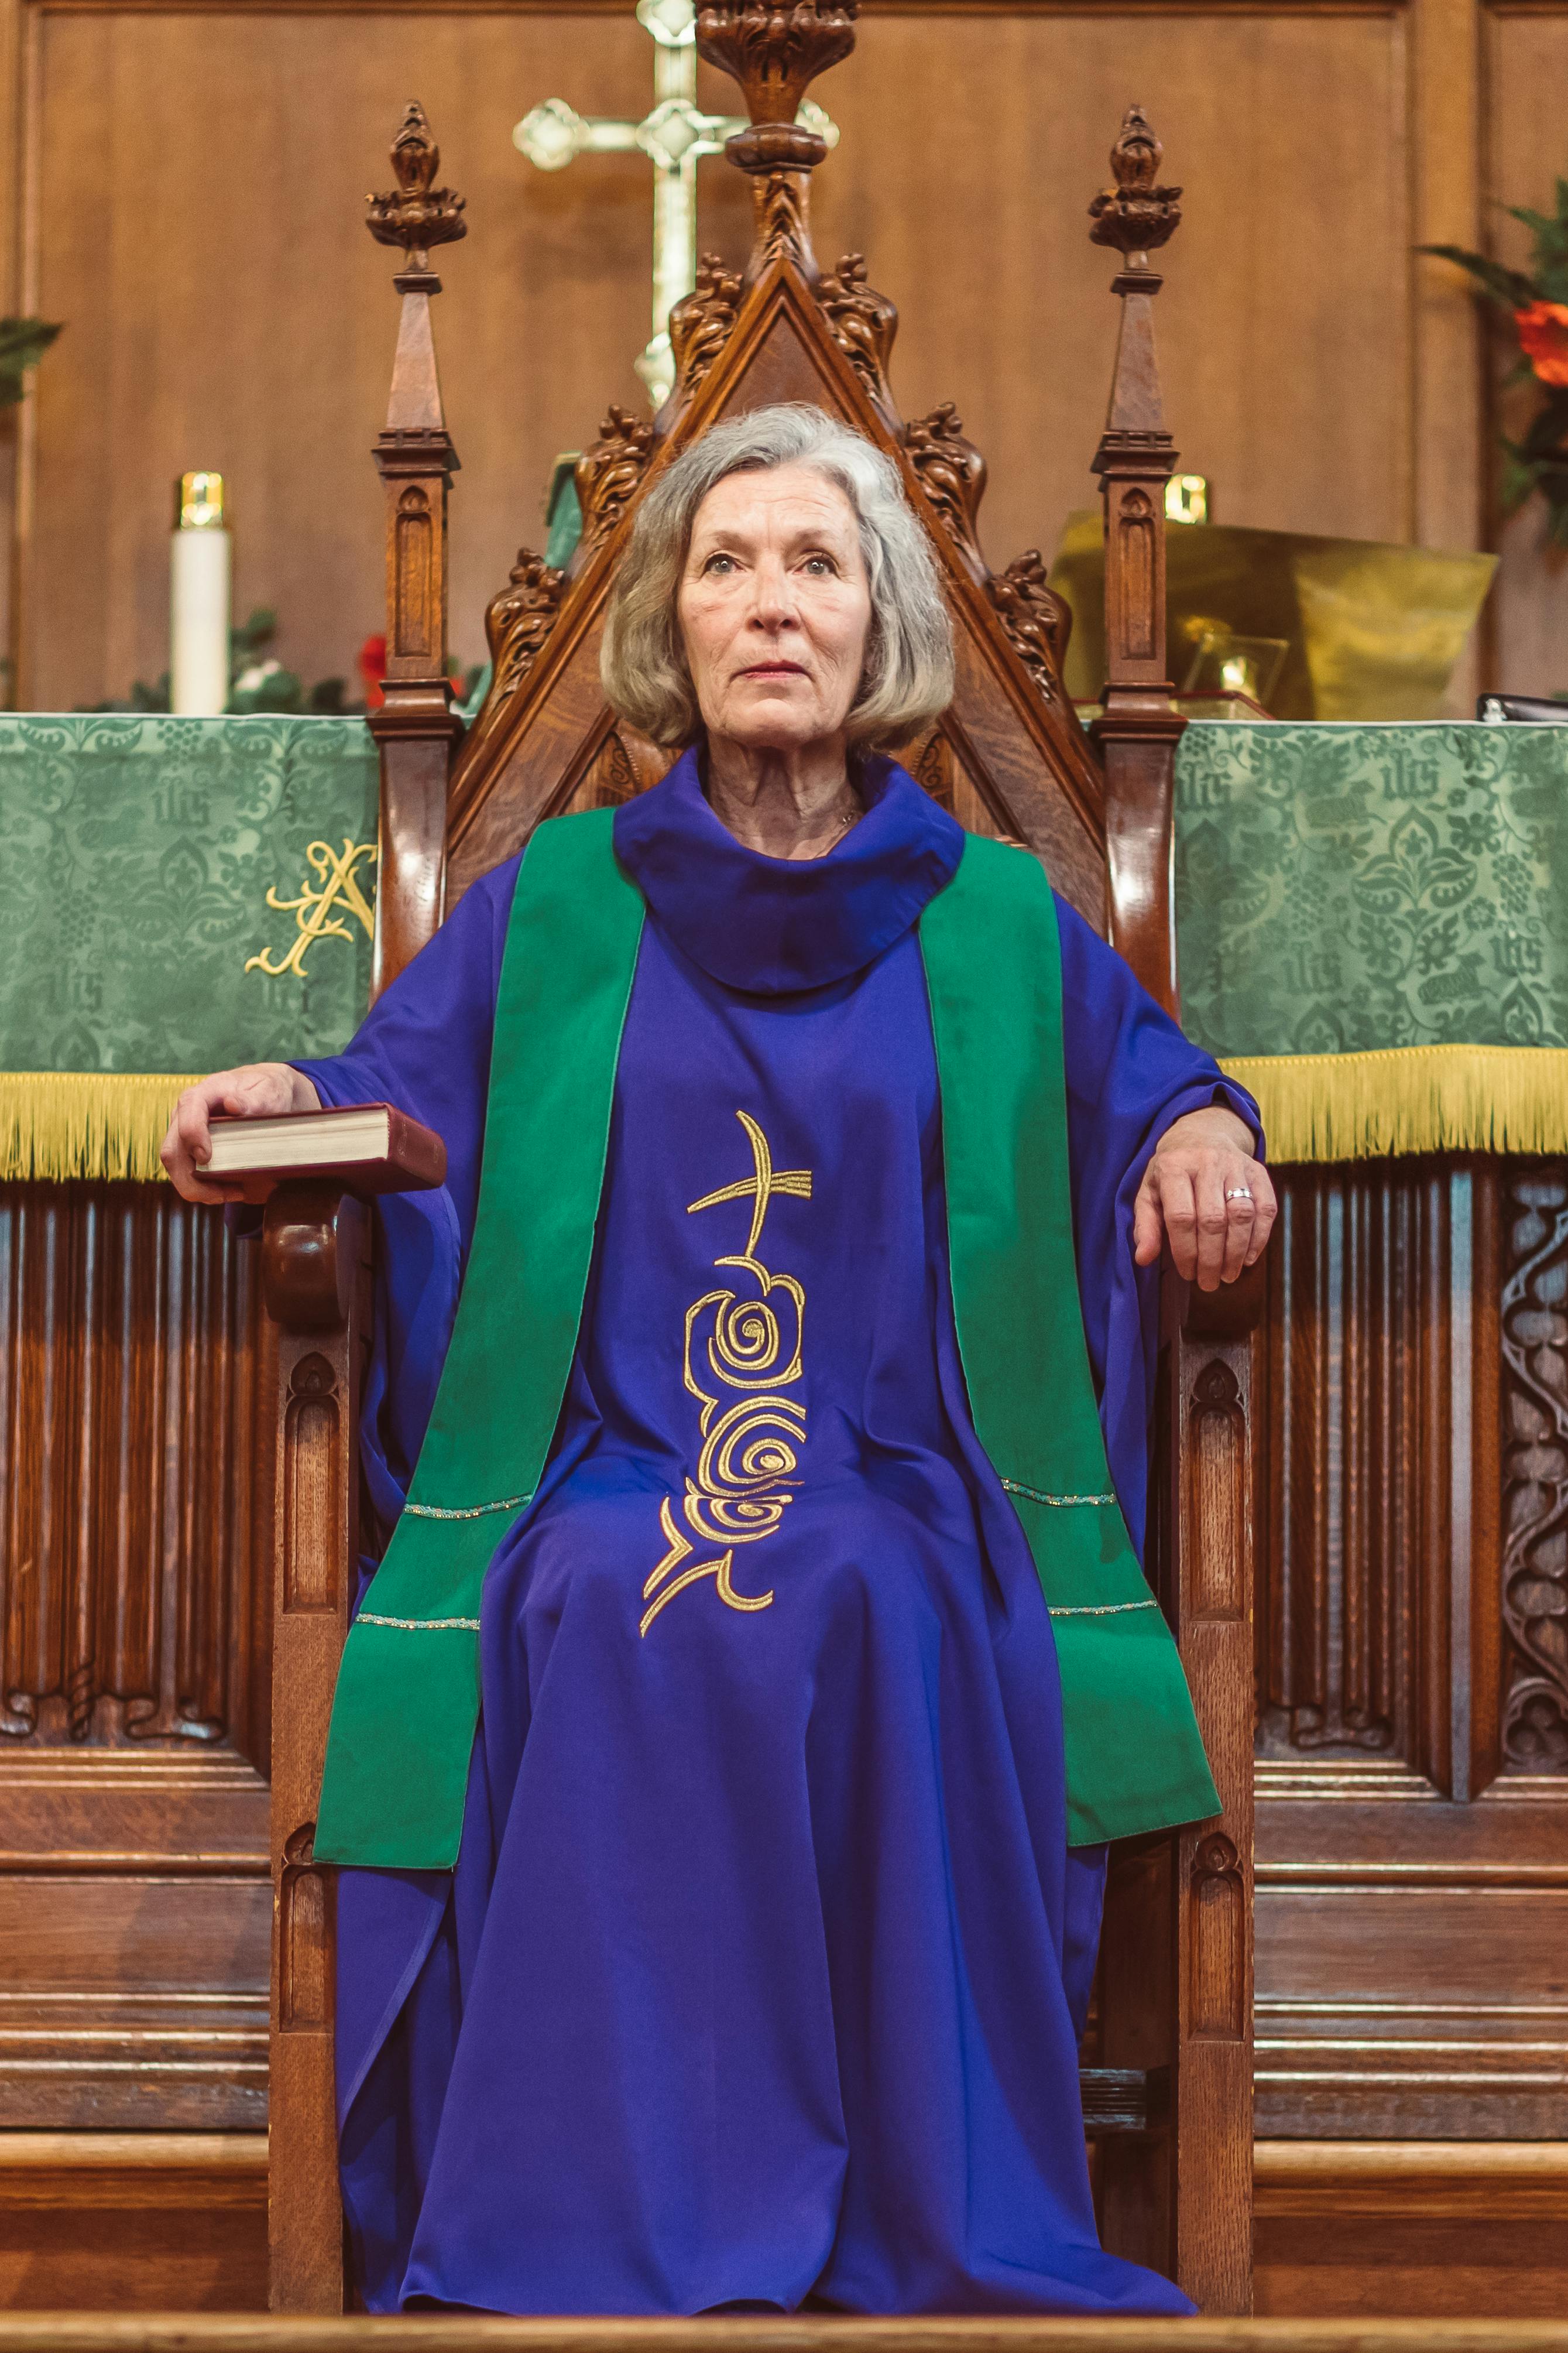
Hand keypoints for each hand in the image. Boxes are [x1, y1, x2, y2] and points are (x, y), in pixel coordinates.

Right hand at [160, 1063, 320, 1204]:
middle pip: (172, 1152)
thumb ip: (254, 1099)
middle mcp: (184, 1117)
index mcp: (201, 1096)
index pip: (187, 1114)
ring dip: (200, 1190)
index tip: (206, 1157)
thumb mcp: (268, 1089)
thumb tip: (232, 1104)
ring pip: (176, 1169)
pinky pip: (188, 1176)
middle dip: (192, 1179)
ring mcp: (184, 1136)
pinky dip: (206, 1190)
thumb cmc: (265, 1089)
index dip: (192, 1136)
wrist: (262, 1093)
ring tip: (235, 1194)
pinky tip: (232, 1191)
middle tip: (228, 1192)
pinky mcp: (190, 1152)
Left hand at [1133, 1105, 1275, 1290]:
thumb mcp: (1149, 1192)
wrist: (1203, 1133)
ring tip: (1228, 1275)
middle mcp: (1207, 1162)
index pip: (1182, 1217)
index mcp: (1174, 1167)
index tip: (1187, 1273)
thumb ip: (1146, 1225)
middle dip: (1212, 1258)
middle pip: (1214, 1220)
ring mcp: (1236, 1165)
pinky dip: (1260, 1237)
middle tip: (1208, 1283)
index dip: (1186, 1251)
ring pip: (1242, 1215)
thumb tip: (1143, 1259)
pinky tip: (1249, 1258)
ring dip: (1237, 1252)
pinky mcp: (1258, 1171)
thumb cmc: (1171, 1172)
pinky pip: (1266, 1207)